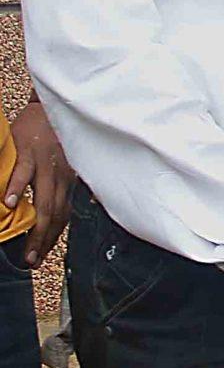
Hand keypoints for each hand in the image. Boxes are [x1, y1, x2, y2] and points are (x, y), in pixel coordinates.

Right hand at [6, 94, 72, 263]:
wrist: (51, 106)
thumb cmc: (56, 136)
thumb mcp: (65, 162)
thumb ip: (64, 185)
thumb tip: (73, 206)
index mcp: (66, 182)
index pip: (62, 216)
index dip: (53, 238)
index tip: (42, 256)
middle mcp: (59, 177)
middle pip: (54, 214)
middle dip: (43, 240)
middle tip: (32, 261)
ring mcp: (44, 164)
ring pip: (42, 199)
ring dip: (34, 225)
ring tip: (25, 246)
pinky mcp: (28, 151)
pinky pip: (22, 172)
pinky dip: (16, 188)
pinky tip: (7, 203)